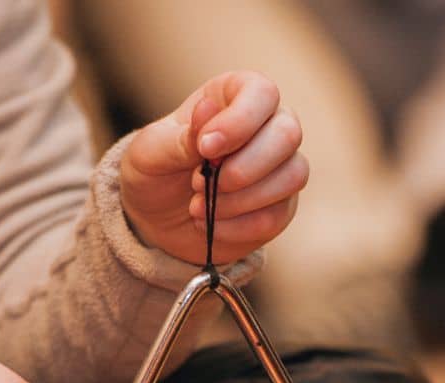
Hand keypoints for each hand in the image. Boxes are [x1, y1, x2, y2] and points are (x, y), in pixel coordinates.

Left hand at [120, 70, 308, 265]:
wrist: (156, 218)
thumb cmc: (154, 171)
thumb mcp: (150, 152)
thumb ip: (180, 136)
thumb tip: (208, 111)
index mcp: (235, 96)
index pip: (262, 93)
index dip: (239, 121)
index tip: (205, 148)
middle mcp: (267, 125)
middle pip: (288, 133)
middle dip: (244, 167)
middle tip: (199, 183)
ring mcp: (279, 167)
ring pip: (293, 175)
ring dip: (241, 199)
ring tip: (198, 206)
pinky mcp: (280, 206)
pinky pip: (277, 216)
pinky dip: (239, 226)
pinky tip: (210, 224)